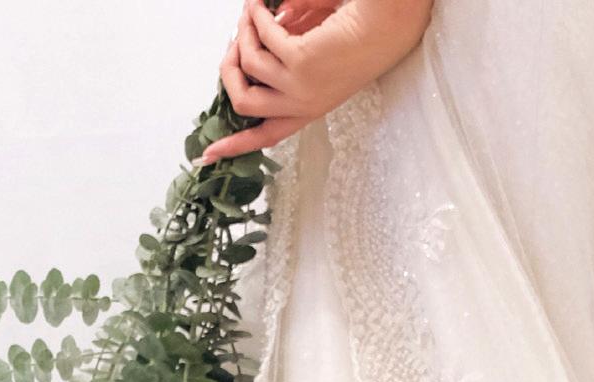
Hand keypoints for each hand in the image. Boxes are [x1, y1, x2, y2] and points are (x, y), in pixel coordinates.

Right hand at [197, 0, 433, 164]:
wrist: (385, 25)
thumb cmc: (354, 37)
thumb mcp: (312, 59)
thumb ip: (278, 62)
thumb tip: (245, 46)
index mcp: (307, 109)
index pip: (265, 136)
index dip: (235, 145)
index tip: (207, 154)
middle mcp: (303, 104)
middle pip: (242, 102)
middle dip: (228, 69)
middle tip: (234, 41)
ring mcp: (302, 86)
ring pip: (247, 66)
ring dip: (243, 34)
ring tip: (252, 13)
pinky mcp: (301, 62)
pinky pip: (260, 40)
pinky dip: (254, 18)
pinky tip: (259, 5)